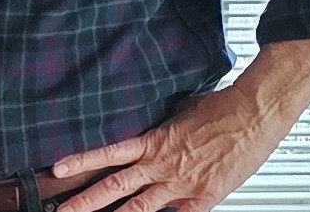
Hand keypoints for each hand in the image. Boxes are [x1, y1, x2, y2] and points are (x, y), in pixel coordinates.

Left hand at [49, 85, 292, 211]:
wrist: (253, 114)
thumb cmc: (220, 108)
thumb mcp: (178, 112)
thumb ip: (160, 128)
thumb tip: (149, 132)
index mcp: (153, 142)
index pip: (108, 153)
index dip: (81, 161)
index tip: (57, 169)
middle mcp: (162, 165)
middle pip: (115, 187)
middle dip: (85, 202)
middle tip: (61, 211)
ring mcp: (181, 184)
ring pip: (139, 208)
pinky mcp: (204, 198)